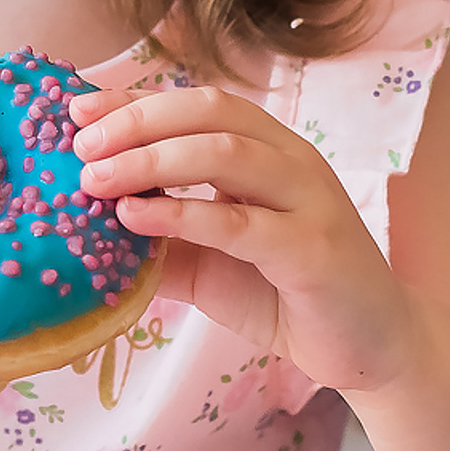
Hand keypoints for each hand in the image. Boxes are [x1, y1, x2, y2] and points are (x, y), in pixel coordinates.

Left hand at [69, 85, 412, 392]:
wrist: (371, 348)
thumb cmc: (288, 295)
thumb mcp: (210, 261)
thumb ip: (163, 237)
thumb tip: (89, 223)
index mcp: (270, 151)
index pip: (199, 105)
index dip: (138, 102)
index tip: (78, 112)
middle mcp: (293, 162)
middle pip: (211, 114)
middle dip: (139, 122)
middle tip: (80, 147)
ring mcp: (309, 201)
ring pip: (226, 154)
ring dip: (151, 160)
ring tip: (96, 179)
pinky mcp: (315, 250)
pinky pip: (241, 222)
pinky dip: (183, 214)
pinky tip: (136, 218)